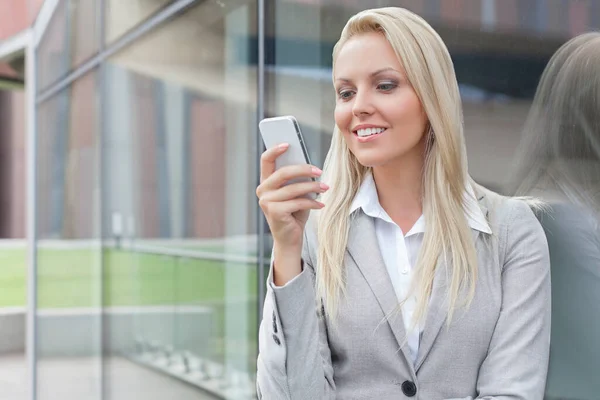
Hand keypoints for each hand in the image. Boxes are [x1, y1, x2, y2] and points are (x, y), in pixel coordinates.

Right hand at [256, 144, 327, 283]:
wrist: (290, 238)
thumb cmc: (294, 212)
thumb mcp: (296, 192)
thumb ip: (297, 179)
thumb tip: (309, 166)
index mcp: (266, 182)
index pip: (266, 160)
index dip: (275, 150)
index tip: (288, 143)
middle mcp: (263, 191)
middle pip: (282, 173)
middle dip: (303, 169)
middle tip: (319, 171)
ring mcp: (266, 202)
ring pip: (293, 188)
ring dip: (312, 187)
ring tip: (325, 187)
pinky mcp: (274, 212)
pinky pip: (297, 202)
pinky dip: (312, 203)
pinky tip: (321, 204)